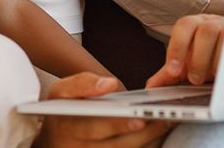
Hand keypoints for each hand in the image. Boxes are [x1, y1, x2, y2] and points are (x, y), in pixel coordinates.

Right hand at [36, 73, 172, 147]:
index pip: (93, 128)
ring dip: (150, 142)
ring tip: (169, 123)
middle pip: (118, 146)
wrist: (54, 142)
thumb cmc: (61, 113)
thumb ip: (82, 83)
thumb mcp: (60, 92)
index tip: (139, 118)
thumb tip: (109, 83)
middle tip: (167, 119)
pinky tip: (160, 135)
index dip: (117, 124)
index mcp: (69, 128)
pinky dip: (146, 147)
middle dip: (145, 134)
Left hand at [145, 14, 223, 87]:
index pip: (183, 27)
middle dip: (197, 58)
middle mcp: (212, 22)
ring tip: (212, 77)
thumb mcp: (188, 64)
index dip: (177, 48)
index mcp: (194, 24)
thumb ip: (169, 75)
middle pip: (204, 31)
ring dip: (214, 60)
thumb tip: (150, 88)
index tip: (173, 71)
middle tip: (195, 80)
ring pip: (222, 35)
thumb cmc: (208, 56)